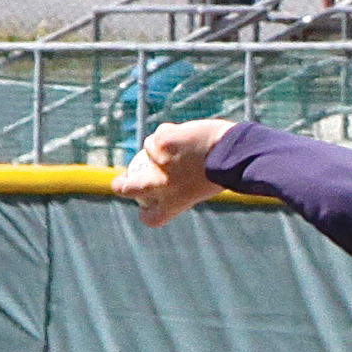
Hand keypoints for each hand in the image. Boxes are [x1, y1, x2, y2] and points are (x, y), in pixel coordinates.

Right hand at [112, 119, 235, 227]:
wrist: (231, 154)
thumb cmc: (224, 171)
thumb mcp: (200, 187)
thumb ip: (180, 185)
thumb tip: (163, 172)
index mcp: (173, 204)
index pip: (150, 218)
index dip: (146, 212)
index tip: (146, 206)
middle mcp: (160, 188)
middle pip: (126, 189)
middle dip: (120, 186)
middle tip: (121, 182)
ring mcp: (157, 165)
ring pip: (147, 152)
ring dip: (161, 146)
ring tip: (185, 146)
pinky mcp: (159, 144)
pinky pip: (158, 135)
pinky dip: (170, 133)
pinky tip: (186, 135)